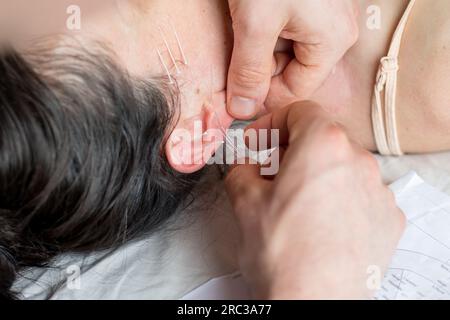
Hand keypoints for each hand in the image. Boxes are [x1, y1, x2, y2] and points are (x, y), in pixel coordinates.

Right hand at [225, 101, 404, 298]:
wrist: (314, 302)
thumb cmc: (281, 252)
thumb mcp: (243, 201)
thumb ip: (240, 169)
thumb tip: (244, 166)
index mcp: (323, 145)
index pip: (300, 111)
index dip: (272, 123)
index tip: (257, 142)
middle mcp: (358, 160)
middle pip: (321, 138)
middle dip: (290, 150)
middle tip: (268, 173)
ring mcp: (378, 190)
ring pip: (341, 166)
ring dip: (315, 174)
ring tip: (293, 202)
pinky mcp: (388, 219)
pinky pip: (360, 194)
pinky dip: (338, 198)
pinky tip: (320, 223)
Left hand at [226, 0, 358, 118]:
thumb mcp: (256, 23)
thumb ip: (249, 70)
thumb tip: (242, 110)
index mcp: (332, 42)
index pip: (295, 91)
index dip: (262, 97)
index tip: (234, 94)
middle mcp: (335, 32)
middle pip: (291, 72)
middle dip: (258, 70)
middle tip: (232, 58)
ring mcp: (324, 15)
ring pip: (285, 51)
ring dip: (258, 49)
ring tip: (240, 30)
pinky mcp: (310, 2)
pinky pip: (285, 29)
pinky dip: (263, 30)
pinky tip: (248, 17)